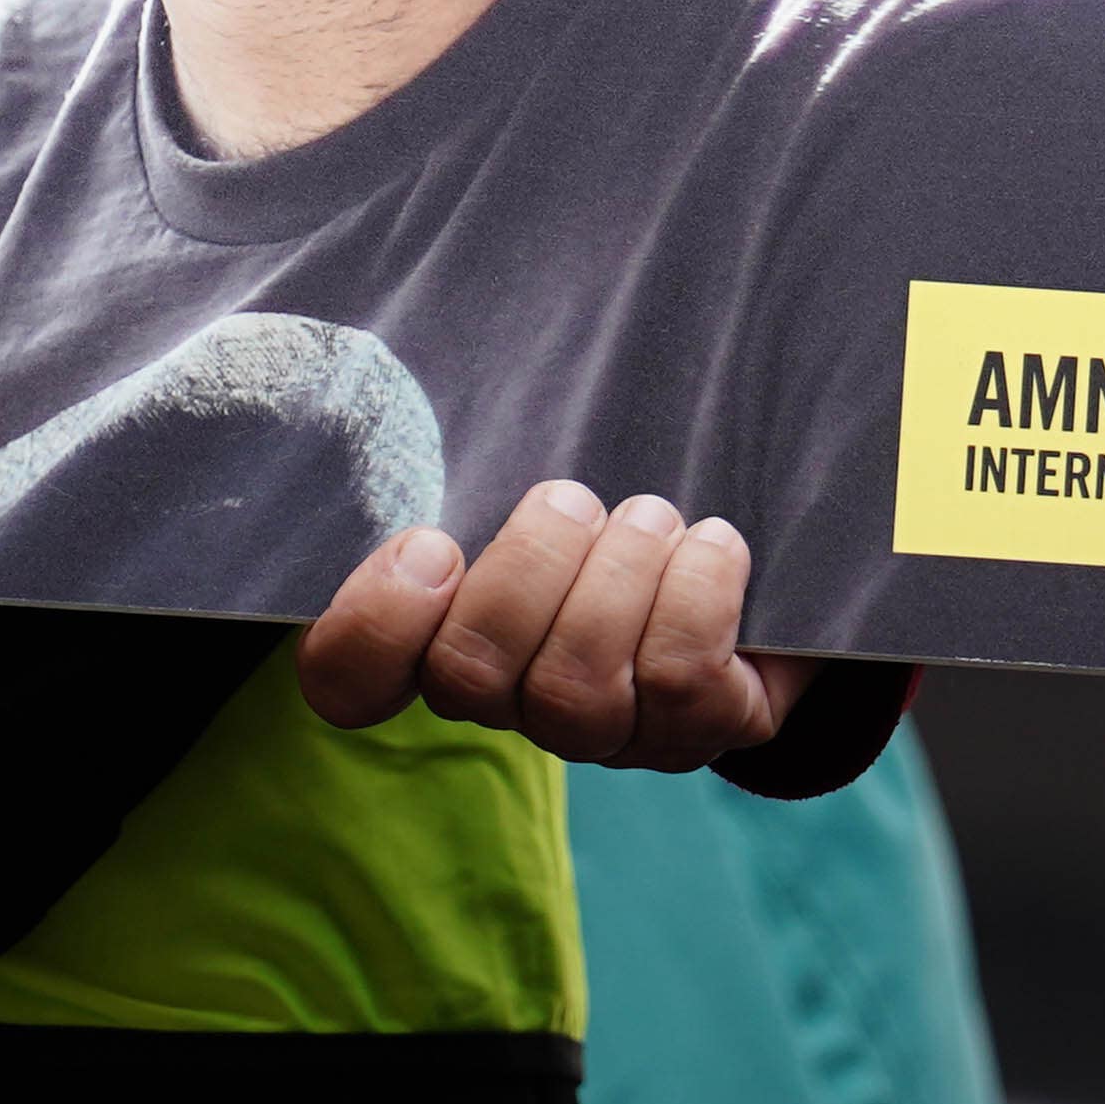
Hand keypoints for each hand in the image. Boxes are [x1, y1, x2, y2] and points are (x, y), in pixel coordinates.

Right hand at [298, 481, 813, 768]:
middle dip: (527, 569)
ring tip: (651, 520)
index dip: (372, 625)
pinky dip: (696, 593)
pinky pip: (678, 681)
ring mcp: (601, 731)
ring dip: (618, 577)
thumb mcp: (537, 470)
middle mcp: (512, 703)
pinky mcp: (691, 730)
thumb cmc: (617, 501)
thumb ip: (471, 455)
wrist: (754, 557)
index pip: (349, 681)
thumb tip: (432, 372)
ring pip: (573, 687)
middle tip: (572, 502)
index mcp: (445, 636)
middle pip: (469, 676)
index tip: (430, 542)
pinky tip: (711, 545)